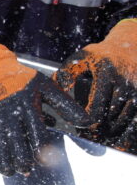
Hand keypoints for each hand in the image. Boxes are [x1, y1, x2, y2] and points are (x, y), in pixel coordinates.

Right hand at [0, 44, 90, 175]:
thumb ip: (67, 105)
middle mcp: (9, 114)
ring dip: (4, 163)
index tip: (45, 160)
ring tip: (11, 171)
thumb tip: (87, 122)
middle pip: (15, 144)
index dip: (40, 150)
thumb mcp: (48, 88)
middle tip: (27, 170)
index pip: (36, 133)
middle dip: (21, 161)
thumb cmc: (26, 83)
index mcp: (28, 106)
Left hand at [53, 19, 136, 151]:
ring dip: (114, 133)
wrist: (132, 46)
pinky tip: (120, 138)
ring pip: (125, 122)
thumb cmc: (101, 55)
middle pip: (111, 119)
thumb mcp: (80, 58)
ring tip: (102, 137)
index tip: (81, 127)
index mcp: (107, 74)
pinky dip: (128, 132)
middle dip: (99, 131)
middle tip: (89, 136)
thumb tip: (56, 91)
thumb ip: (65, 74)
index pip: (97, 109)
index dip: (87, 124)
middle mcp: (126, 83)